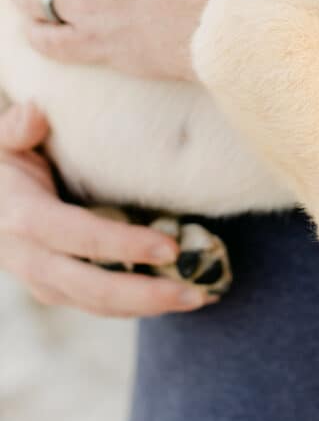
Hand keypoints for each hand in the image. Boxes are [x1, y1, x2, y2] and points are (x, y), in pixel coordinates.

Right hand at [0, 103, 210, 315]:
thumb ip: (17, 127)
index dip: (122, 245)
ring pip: (96, 303)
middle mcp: (29, 258)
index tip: (171, 248)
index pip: (77, 236)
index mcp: (22, 216)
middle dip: (144, 295)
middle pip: (90, 287)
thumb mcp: (6, 140)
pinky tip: (176, 297)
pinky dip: (135, 305)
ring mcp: (42, 279)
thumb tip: (34, 114)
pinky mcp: (57, 288)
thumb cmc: (8, 158)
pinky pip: (97, 303)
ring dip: (146, 306)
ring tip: (197, 299)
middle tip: (194, 294)